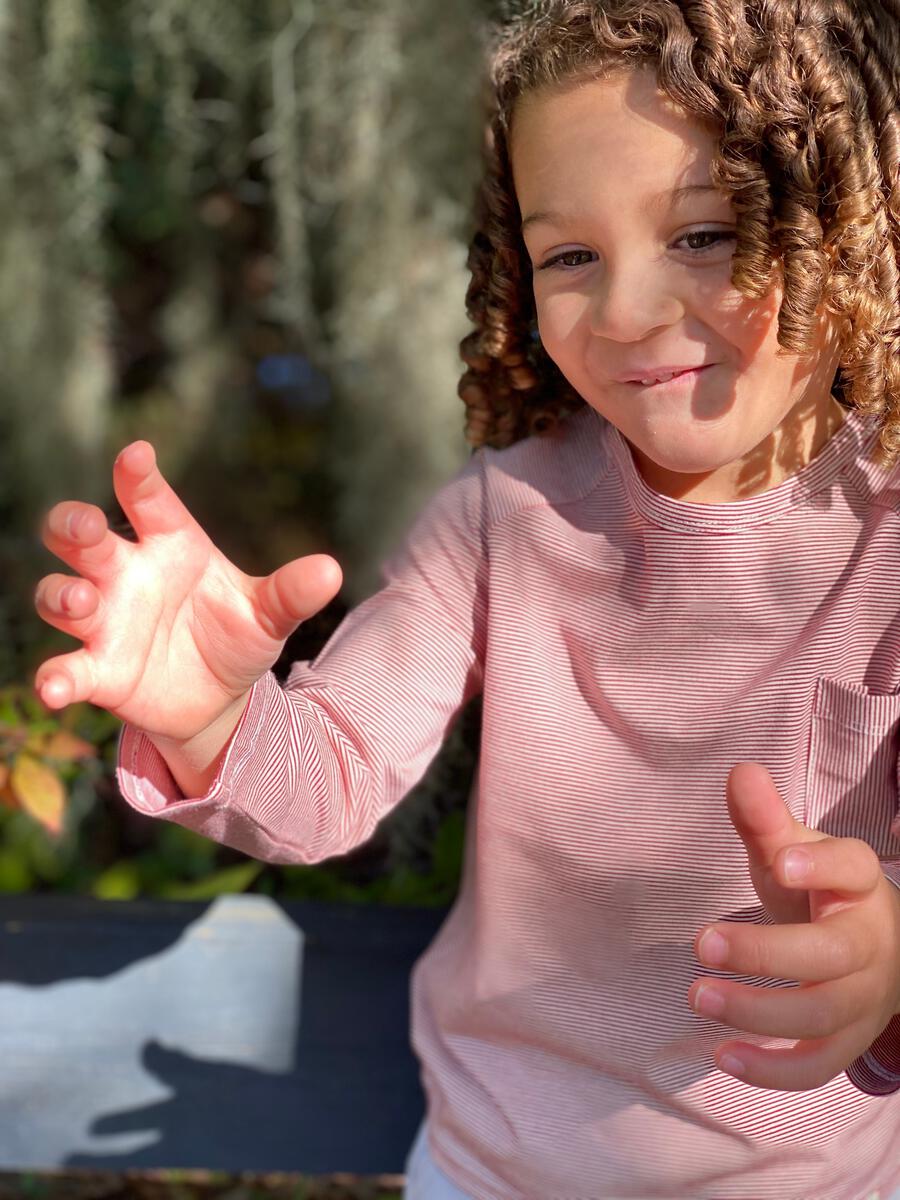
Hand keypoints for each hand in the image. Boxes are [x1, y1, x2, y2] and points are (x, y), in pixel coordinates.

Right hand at [34, 441, 341, 742]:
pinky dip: (54, 678)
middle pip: (82, 538)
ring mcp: (105, 621)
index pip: (149, 501)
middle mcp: (128, 574)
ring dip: (61, 595)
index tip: (136, 455)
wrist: (219, 695)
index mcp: (171, 545)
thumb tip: (331, 571)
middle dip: (72, 526)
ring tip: (81, 602)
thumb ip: (291, 593)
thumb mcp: (268, 615)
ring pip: (60, 594)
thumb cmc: (234, 634)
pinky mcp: (97, 670)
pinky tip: (53, 691)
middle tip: (84, 528)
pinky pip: (64, 669)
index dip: (139, 477)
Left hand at [688, 761, 899, 1090]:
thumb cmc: (818, 890)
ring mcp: (864, 998)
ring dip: (758, 1012)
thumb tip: (741, 773)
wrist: (873, 946)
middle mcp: (869, 943)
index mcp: (857, 883)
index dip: (821, 864)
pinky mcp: (848, 1040)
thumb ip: (764, 819)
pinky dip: (775, 1071)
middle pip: (829, 955)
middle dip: (765, 954)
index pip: (852, 867)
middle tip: (700, 943)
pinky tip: (724, 1057)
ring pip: (822, 1016)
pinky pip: (820, 1066)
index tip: (779, 859)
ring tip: (697, 995)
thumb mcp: (791, 850)